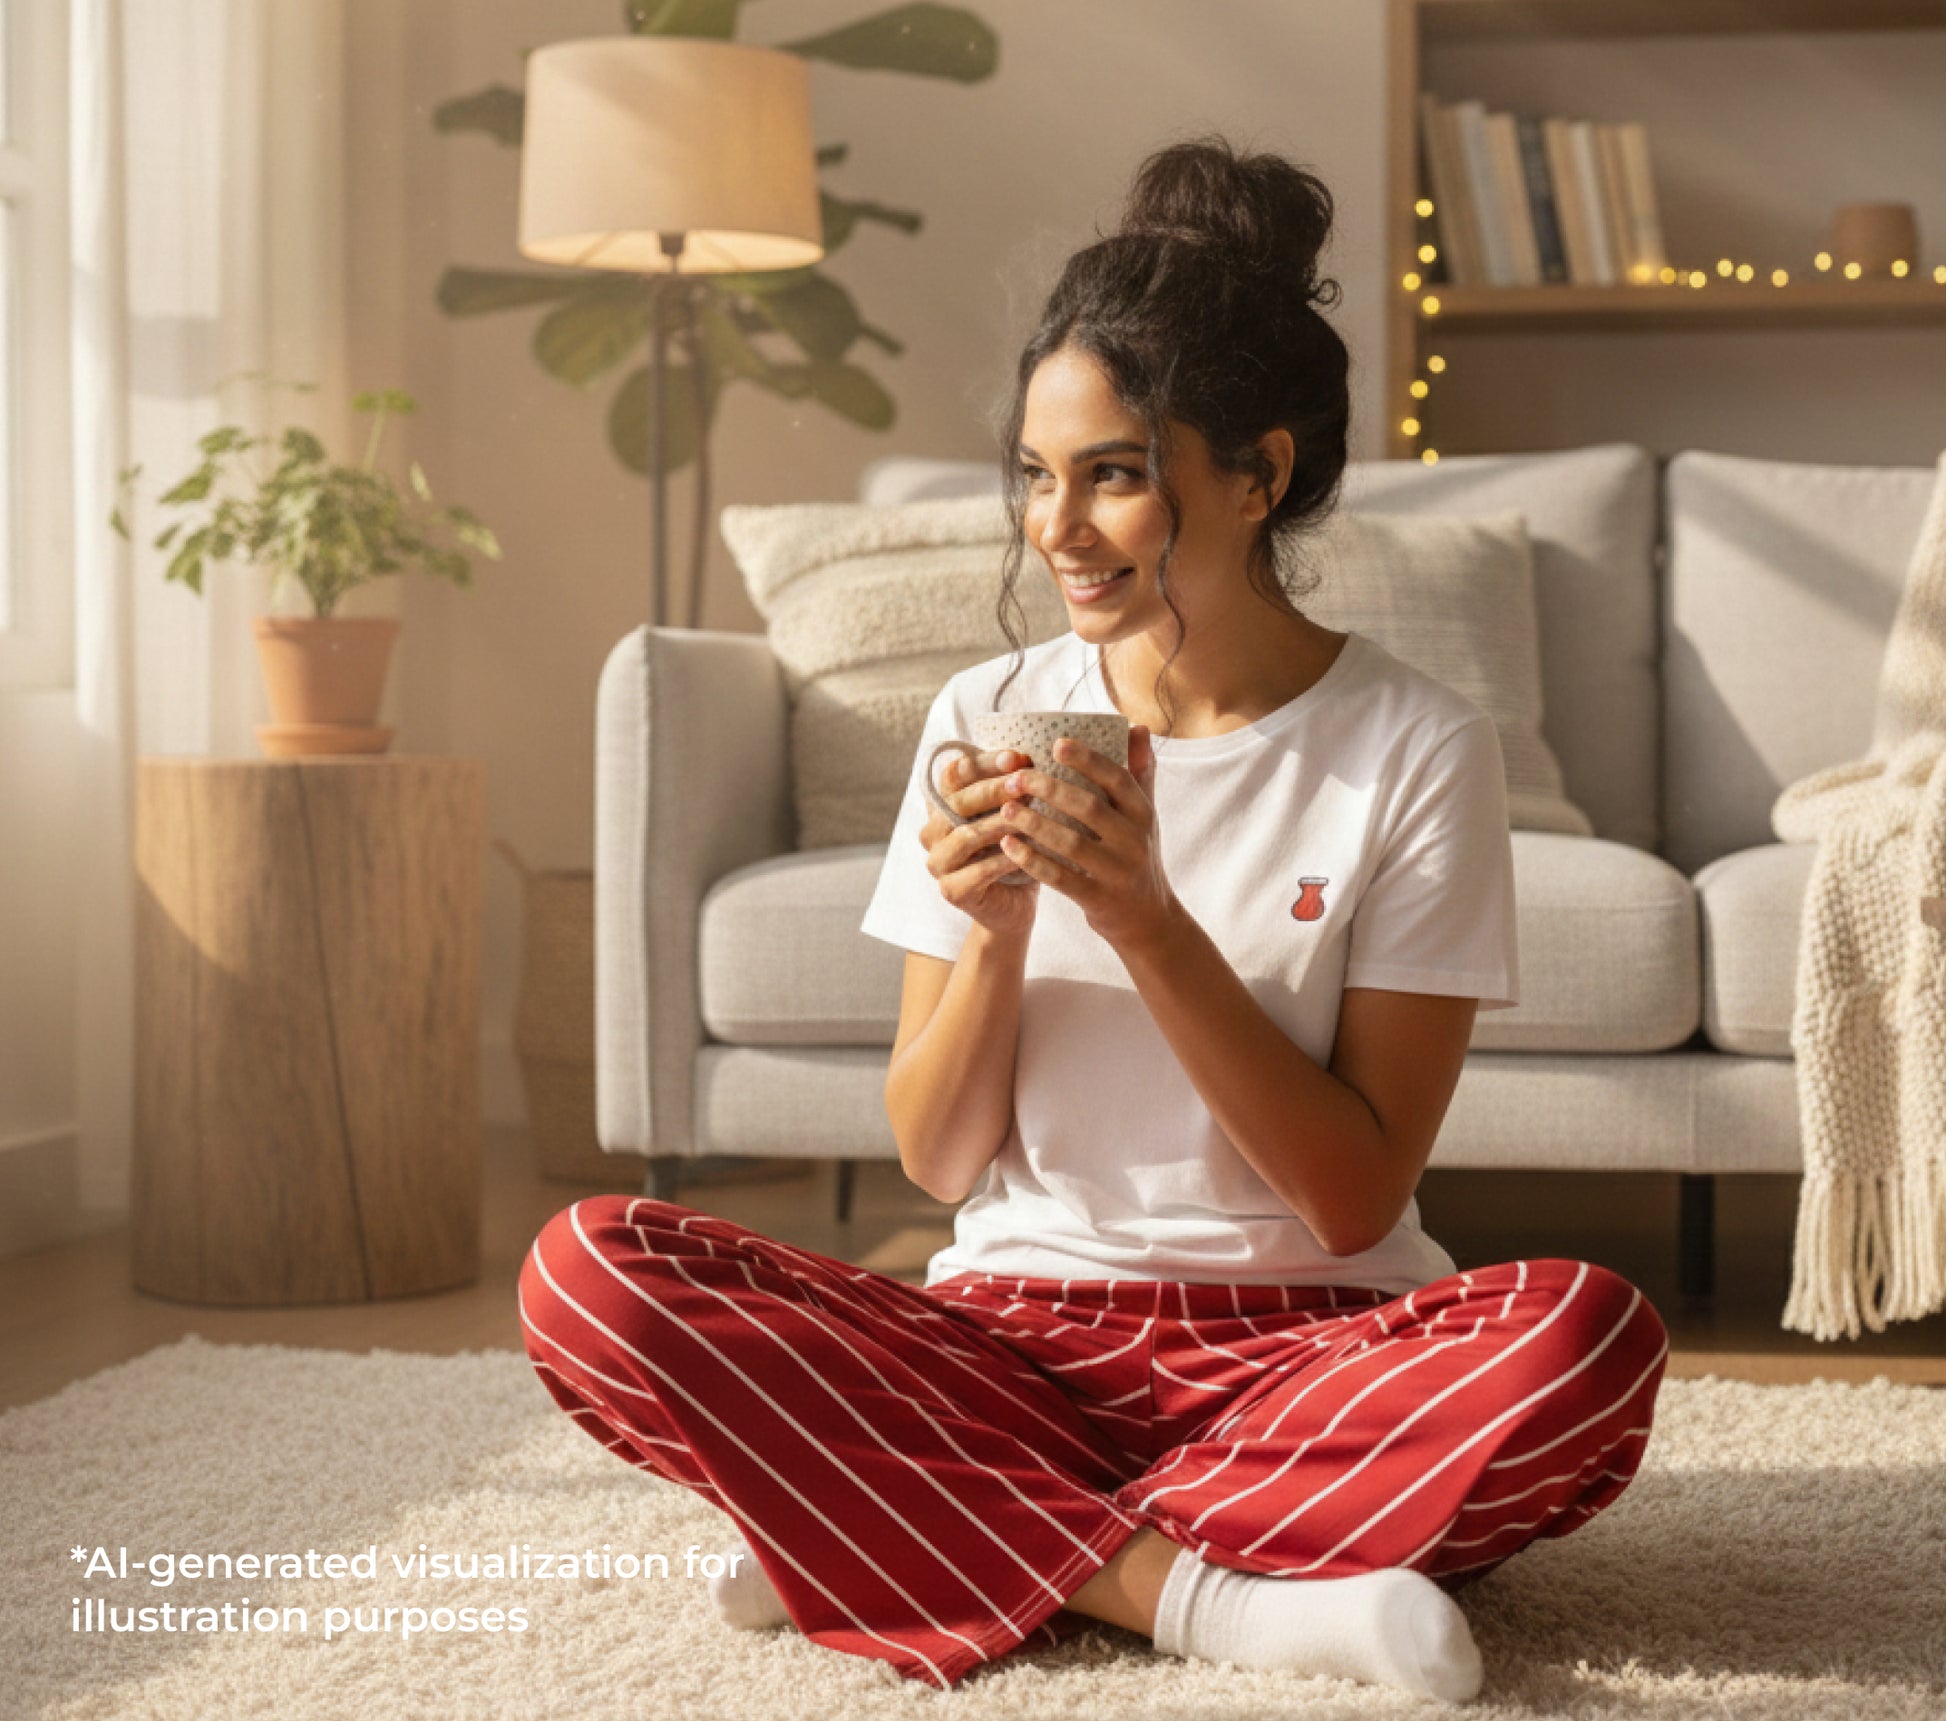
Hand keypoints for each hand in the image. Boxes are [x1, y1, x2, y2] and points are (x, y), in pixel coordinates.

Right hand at [918, 748, 1040, 937]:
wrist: (1013, 905)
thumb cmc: (1014, 851)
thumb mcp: (1012, 814)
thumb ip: (1011, 789)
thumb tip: (1026, 756)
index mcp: (943, 806)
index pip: (954, 774)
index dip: (983, 763)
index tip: (1017, 757)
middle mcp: (932, 831)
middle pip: (958, 803)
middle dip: (994, 789)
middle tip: (1024, 782)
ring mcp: (938, 863)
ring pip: (966, 836)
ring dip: (999, 824)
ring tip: (1029, 815)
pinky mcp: (951, 891)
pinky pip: (978, 871)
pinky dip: (1004, 860)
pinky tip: (1028, 852)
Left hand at [992, 727, 1176, 952]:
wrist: (1148, 919)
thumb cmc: (1137, 855)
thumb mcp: (1145, 815)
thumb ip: (1139, 772)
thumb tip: (1136, 726)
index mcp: (1143, 813)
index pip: (1117, 778)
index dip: (1087, 759)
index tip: (1056, 743)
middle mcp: (1134, 840)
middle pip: (1089, 807)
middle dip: (1050, 789)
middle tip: (1016, 777)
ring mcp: (1117, 872)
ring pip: (1071, 843)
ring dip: (1034, 823)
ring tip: (1005, 808)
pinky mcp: (1098, 899)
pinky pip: (1061, 878)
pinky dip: (1032, 861)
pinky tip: (1008, 845)